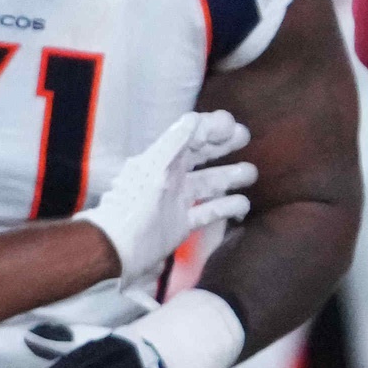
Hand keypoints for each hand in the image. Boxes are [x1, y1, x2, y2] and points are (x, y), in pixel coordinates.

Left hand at [75, 109, 255, 287]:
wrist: (117, 249)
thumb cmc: (134, 206)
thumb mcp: (155, 168)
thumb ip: (176, 142)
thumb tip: (197, 119)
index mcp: (162, 159)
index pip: (189, 135)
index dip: (210, 127)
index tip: (232, 126)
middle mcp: (170, 176)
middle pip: (200, 155)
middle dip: (223, 145)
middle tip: (246, 138)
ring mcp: (176, 200)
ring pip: (208, 183)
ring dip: (230, 176)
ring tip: (251, 173)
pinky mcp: (181, 224)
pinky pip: (208, 211)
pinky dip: (226, 207)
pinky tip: (243, 203)